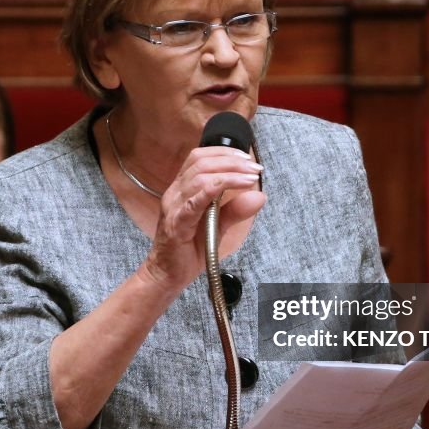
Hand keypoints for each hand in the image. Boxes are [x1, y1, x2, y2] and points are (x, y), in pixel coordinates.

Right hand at [143, 146, 264, 289]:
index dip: (224, 152)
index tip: (247, 158)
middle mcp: (175, 193)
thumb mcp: (218, 226)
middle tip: (254, 167)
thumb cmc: (189, 249)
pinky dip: (218, 187)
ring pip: (200, 176)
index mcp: (182, 189)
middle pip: (200, 162)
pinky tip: (235, 184)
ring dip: (230, 172)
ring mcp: (174, 206)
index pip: (199, 157)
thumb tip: (259, 195)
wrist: (168, 275)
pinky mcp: (177, 223)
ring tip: (250, 177)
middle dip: (231, 160)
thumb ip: (235, 210)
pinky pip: (195, 200)